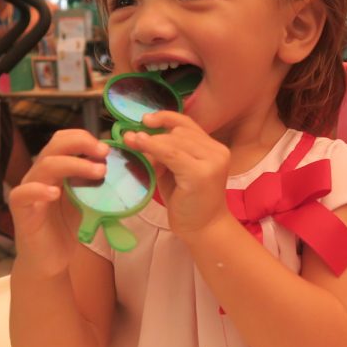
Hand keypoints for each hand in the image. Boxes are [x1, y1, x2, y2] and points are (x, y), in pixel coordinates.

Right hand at [9, 129, 108, 277]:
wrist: (50, 259)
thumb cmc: (67, 226)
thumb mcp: (88, 200)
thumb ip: (97, 183)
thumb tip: (123, 167)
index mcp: (57, 168)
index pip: (65, 140)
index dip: (84, 138)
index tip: (108, 148)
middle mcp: (41, 174)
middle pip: (55, 145)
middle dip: (81, 144)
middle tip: (104, 153)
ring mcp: (29, 189)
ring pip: (45, 165)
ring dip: (73, 164)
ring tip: (97, 172)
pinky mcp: (20, 209)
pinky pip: (23, 193)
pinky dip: (39, 190)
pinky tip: (55, 193)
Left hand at [121, 112, 231, 240]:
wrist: (203, 229)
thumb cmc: (188, 203)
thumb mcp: (176, 172)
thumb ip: (165, 155)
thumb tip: (137, 137)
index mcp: (214, 148)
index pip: (188, 125)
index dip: (165, 117)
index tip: (145, 119)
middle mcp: (217, 151)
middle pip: (180, 131)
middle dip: (153, 133)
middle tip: (130, 137)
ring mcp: (212, 161)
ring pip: (175, 140)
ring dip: (150, 140)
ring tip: (131, 141)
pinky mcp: (200, 173)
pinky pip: (172, 153)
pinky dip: (153, 147)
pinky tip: (139, 144)